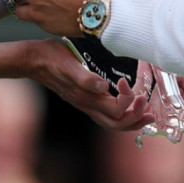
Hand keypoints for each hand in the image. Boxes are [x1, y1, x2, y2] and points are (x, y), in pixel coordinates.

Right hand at [27, 38, 153, 131]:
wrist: (33, 60)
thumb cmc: (51, 58)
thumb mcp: (68, 63)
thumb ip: (84, 77)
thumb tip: (102, 87)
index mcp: (86, 98)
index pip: (116, 111)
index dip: (127, 100)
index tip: (125, 82)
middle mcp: (87, 105)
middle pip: (117, 124)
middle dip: (137, 119)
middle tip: (151, 110)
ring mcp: (86, 104)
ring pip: (113, 122)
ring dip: (132, 120)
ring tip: (147, 114)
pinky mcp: (85, 99)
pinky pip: (107, 115)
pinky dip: (122, 114)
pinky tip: (128, 105)